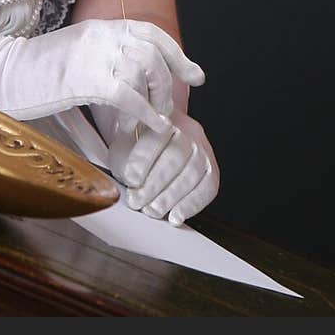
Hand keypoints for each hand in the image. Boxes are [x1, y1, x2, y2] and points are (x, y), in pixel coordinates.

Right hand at [13, 19, 204, 129]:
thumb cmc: (34, 76)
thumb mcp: (74, 57)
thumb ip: (102, 63)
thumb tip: (132, 87)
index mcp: (99, 28)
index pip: (150, 32)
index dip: (177, 54)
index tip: (195, 74)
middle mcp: (100, 35)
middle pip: (154, 50)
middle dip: (171, 79)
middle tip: (170, 106)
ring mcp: (93, 55)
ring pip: (145, 69)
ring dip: (158, 97)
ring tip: (155, 119)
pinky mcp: (84, 79)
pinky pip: (128, 94)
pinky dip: (145, 112)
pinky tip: (150, 126)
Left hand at [107, 109, 218, 225]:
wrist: (160, 136)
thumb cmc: (139, 142)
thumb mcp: (124, 142)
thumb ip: (123, 157)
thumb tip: (123, 180)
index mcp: (163, 119)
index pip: (156, 137)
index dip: (143, 160)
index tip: (131, 180)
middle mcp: (187, 131)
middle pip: (175, 158)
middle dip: (154, 185)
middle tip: (138, 202)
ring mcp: (202, 150)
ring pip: (192, 174)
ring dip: (170, 198)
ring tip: (152, 211)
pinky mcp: (211, 169)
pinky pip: (208, 188)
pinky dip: (192, 205)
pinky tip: (176, 216)